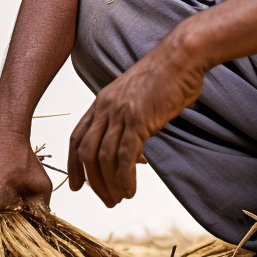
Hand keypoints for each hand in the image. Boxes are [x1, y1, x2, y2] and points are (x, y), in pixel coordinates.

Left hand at [68, 34, 204, 206]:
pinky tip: (130, 190)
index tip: (76, 185)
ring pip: (103, 158)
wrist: (182, 56)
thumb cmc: (168, 76)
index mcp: (103, 101)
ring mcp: (120, 113)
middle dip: (92, 181)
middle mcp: (106, 107)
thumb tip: (135, 154)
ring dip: (109, 184)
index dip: (74, 164)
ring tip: (119, 199)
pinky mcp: (138, 119)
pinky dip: (124, 177)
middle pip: (86, 151)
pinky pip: (124, 156)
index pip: (78, 136)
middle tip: (104, 199)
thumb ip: (132, 123)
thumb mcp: (140, 99)